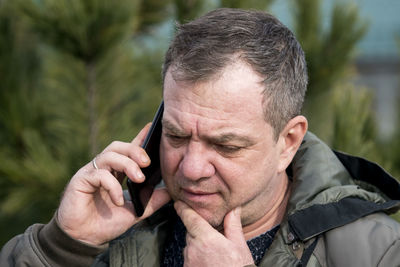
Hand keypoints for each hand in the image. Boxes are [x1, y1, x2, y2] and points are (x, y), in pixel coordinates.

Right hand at [57, 123, 170, 245]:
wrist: (84, 240)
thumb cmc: (106, 223)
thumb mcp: (135, 211)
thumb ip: (152, 201)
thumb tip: (171, 191)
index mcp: (116, 172)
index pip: (129, 150)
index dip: (140, 137)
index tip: (152, 127)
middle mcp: (103, 168)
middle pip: (118, 147)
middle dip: (135, 150)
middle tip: (148, 163)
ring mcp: (91, 173)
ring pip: (109, 155)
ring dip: (127, 164)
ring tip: (139, 179)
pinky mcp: (80, 180)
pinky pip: (99, 174)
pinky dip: (112, 186)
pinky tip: (119, 200)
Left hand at [174, 201, 253, 266]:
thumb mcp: (239, 246)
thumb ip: (232, 225)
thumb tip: (233, 209)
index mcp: (206, 238)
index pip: (190, 218)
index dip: (183, 208)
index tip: (178, 202)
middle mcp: (193, 248)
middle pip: (191, 232)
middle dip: (199, 231)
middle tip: (213, 237)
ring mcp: (189, 261)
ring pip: (190, 246)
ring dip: (198, 245)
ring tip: (214, 254)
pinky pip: (189, 258)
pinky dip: (197, 257)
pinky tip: (210, 262)